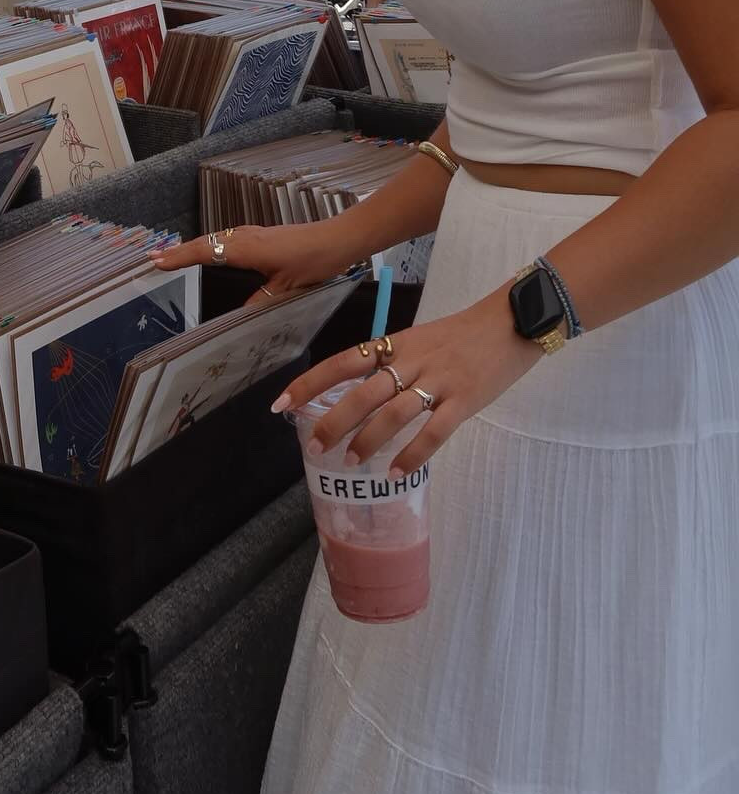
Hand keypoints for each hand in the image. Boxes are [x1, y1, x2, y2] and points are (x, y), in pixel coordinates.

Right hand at [149, 216, 364, 296]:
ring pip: (216, 239)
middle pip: (205, 242)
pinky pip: (228, 239)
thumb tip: (238, 316)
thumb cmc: (313, 261)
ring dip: (194, 247)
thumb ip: (260, 302)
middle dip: (179, 251)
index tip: (155, 261)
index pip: (205, 251)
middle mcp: (246, 237)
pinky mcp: (262, 235)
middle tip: (154, 259)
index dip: (179, 257)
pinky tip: (211, 253)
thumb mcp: (286, 289)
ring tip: (174, 257)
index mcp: (247, 248)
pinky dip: (212, 245)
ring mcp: (254, 234)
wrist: (338, 239)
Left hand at [271, 292, 540, 478]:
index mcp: (395, 343)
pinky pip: (434, 431)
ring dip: (367, 440)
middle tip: (313, 447)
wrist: (513, 322)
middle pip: (362, 392)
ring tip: (350, 463)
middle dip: (333, 421)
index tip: (280, 403)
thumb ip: (393, 362)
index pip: (342, 362)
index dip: (309, 383)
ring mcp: (438, 381)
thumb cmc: (463, 334)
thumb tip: (360, 395)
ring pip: (393, 413)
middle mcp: (411, 360)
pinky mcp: (465, 401)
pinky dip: (412, 454)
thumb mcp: (420, 339)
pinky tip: (396, 471)